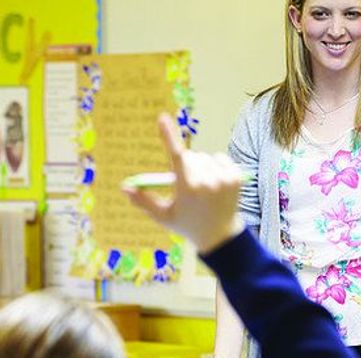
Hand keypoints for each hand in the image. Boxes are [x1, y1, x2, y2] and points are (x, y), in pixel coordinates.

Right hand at [122, 114, 243, 253]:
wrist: (220, 236)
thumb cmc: (187, 224)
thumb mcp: (163, 216)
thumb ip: (143, 201)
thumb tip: (124, 187)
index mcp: (187, 189)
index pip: (176, 156)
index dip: (168, 136)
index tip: (162, 117)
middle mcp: (207, 182)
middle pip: (189, 156)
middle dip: (185, 166)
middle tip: (189, 186)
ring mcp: (223, 179)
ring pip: (204, 157)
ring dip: (200, 167)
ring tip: (203, 188)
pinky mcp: (236, 177)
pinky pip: (220, 158)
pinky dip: (216, 166)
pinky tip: (215, 183)